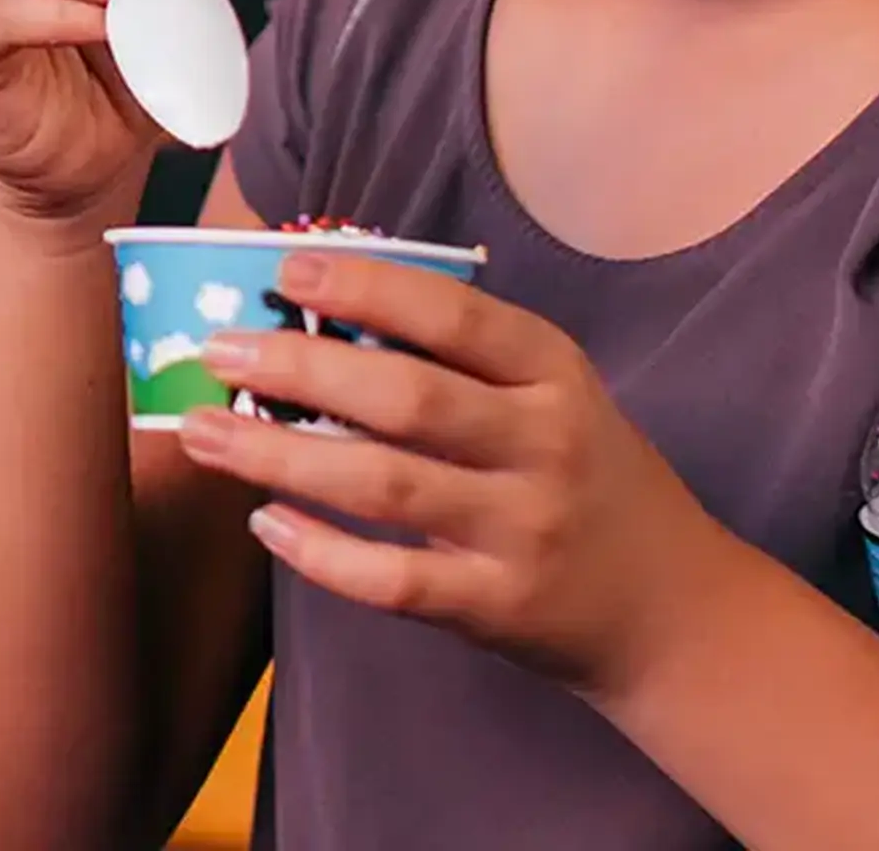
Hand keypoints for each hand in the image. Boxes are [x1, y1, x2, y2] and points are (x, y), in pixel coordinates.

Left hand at [175, 247, 733, 699]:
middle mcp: (544, 445)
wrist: (674, 612)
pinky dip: (322, 552)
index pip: (457, 314)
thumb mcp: (554, 400)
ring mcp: (523, 531)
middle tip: (220, 348)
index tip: (288, 267)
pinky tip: (267, 522)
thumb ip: (465, 362)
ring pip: (384, 485)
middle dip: (301, 365)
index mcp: (555, 374)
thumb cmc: (590, 480)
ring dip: (280, 454)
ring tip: (203, 430)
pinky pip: (394, 579)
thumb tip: (326, 312)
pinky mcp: (499, 608)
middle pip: (407, 396)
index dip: (369, 285)